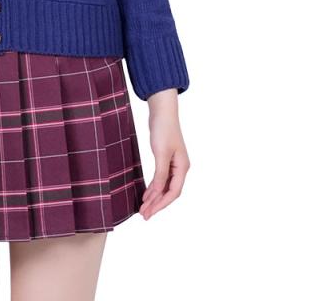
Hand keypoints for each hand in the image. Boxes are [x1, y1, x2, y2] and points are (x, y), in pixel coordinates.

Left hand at [139, 88, 189, 219]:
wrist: (162, 111)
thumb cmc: (163, 130)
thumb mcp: (161, 153)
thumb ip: (160, 174)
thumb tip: (158, 193)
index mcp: (183, 167)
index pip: (173, 192)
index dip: (161, 204)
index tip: (149, 212)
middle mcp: (180, 168)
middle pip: (169, 192)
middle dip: (157, 204)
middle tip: (143, 215)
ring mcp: (173, 164)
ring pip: (164, 187)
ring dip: (154, 198)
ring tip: (143, 208)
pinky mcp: (165, 159)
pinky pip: (161, 179)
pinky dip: (153, 187)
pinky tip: (146, 194)